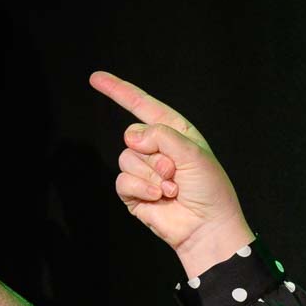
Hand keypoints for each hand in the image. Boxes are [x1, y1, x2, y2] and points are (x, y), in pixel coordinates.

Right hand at [91, 71, 253, 277]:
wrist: (206, 227)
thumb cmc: (209, 190)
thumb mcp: (193, 152)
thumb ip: (161, 135)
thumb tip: (132, 137)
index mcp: (174, 132)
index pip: (142, 105)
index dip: (118, 91)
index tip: (95, 78)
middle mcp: (157, 149)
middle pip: (132, 135)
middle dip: (154, 154)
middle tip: (175, 172)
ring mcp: (143, 171)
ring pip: (126, 158)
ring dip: (150, 175)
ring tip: (171, 189)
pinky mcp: (133, 192)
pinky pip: (122, 180)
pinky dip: (141, 188)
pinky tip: (158, 198)